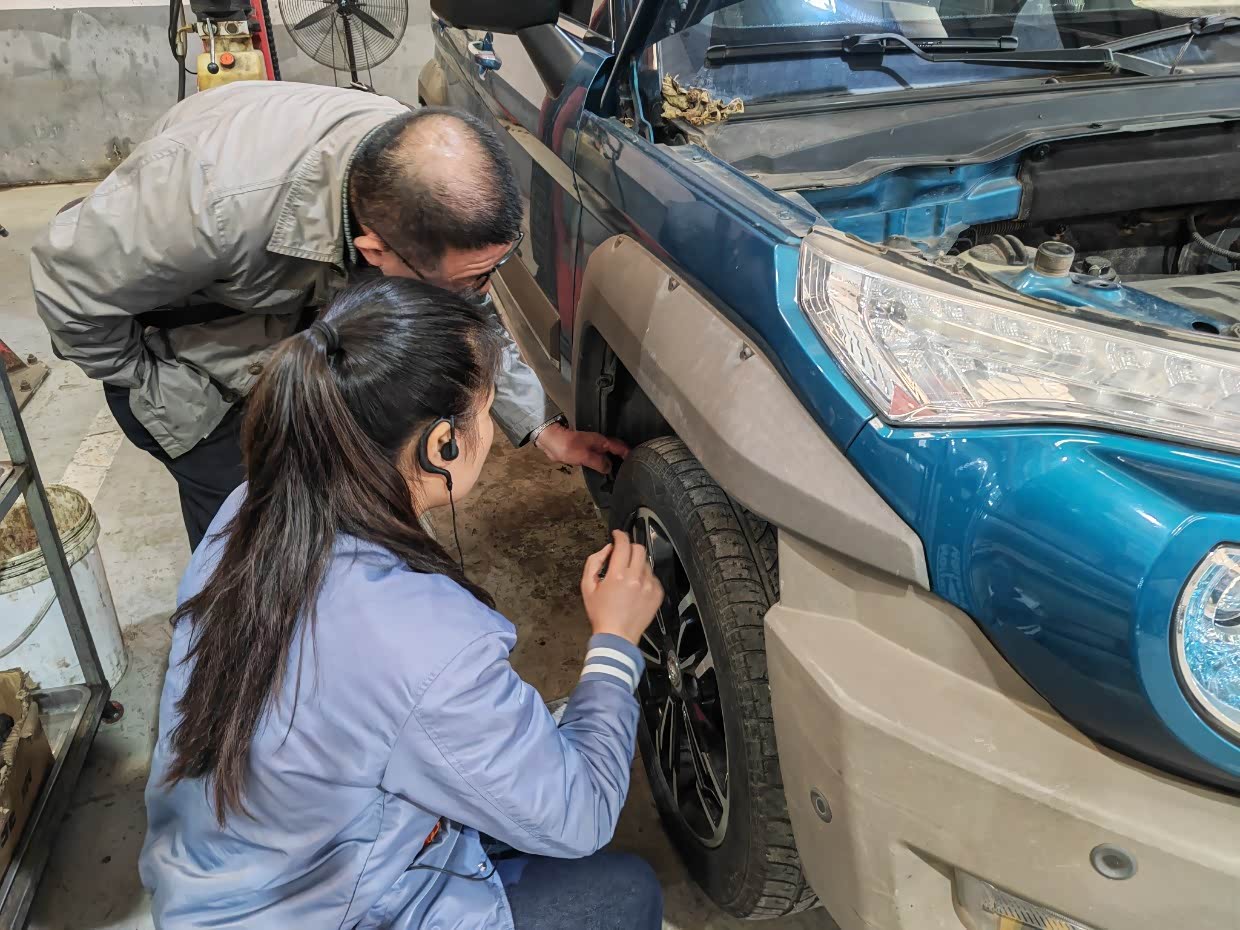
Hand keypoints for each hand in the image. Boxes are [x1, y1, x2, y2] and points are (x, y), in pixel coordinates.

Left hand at [534, 423, 628, 474]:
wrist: (550, 440)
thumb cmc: (567, 447)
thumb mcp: (584, 457)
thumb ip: (599, 463)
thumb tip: (610, 468)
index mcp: (601, 441)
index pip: (619, 447)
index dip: (628, 453)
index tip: (636, 461)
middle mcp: (598, 442)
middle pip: (615, 449)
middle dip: (623, 457)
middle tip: (630, 469)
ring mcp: (591, 445)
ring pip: (607, 452)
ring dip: (614, 459)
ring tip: (620, 471)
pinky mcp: (585, 449)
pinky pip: (599, 455)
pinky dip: (605, 460)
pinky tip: (605, 468)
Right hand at [580, 530, 663, 645]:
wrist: (617, 636)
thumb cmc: (600, 613)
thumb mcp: (587, 586)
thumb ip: (594, 562)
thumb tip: (607, 550)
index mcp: (617, 574)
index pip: (623, 544)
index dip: (620, 535)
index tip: (617, 535)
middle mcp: (636, 578)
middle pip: (639, 549)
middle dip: (630, 547)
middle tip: (623, 554)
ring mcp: (649, 586)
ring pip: (646, 563)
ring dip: (637, 564)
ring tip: (628, 577)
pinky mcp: (657, 594)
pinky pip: (653, 577)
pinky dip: (645, 577)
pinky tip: (636, 588)